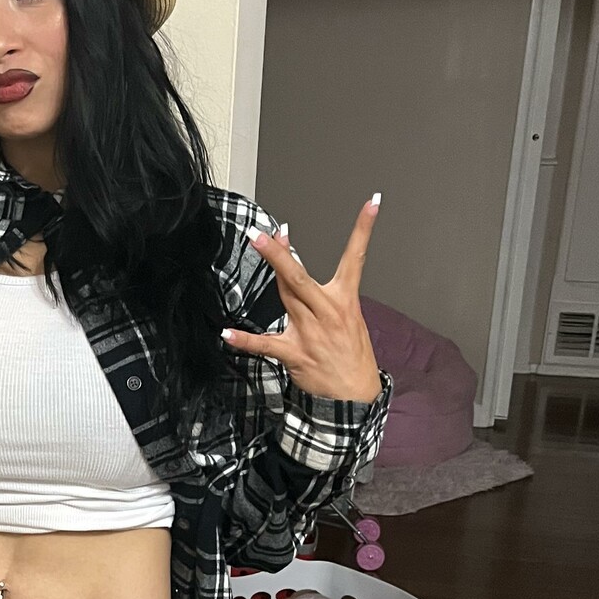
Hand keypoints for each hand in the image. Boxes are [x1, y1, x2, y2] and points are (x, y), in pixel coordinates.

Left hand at [221, 200, 383, 402]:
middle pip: (301, 276)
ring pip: (286, 295)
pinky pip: (265, 345)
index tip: (371, 203)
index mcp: (344, 301)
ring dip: (271, 270)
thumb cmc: (350, 354)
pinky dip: (245, 340)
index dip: (364, 230)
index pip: (355, 258)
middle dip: (282, 252)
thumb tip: (294, 267)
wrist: (355, 395)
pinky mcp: (295, 354)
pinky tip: (227, 333)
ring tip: (256, 244)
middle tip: (265, 232)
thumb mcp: (347, 317)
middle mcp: (327, 312)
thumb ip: (319, 293)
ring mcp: (310, 333)